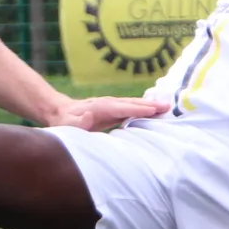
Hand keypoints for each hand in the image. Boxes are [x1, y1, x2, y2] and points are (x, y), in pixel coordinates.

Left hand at [47, 95, 168, 131]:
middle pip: (130, 103)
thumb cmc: (64, 122)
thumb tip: (90, 116)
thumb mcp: (67, 125)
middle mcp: (107, 103)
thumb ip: (79, 122)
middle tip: (167, 106)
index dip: (136, 108)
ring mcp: (111, 105)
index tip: (152, 109)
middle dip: (149, 105)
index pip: (121, 108)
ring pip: (132, 104)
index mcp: (98, 108)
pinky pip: (131, 108)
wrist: (60, 112)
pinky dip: (143, 108)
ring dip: (149, 105)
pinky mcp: (113, 109)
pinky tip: (155, 111)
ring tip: (167, 107)